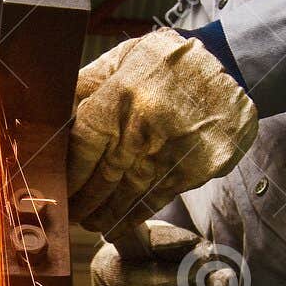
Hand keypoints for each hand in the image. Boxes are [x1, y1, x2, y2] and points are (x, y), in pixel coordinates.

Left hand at [68, 27, 258, 230]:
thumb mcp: (126, 58)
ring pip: (127, 193)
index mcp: (122, 96)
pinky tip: (117, 227)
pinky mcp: (193, 168)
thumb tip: (54, 111)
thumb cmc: (169, 63)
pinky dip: (134, 216)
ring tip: (90, 222)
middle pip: (102, 175)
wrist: (231, 66)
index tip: (60, 185)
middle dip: (83, 199)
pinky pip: (155, 199)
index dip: (69, 172)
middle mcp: (144, 127)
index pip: (83, 144)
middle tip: (69, 211)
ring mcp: (171, 151)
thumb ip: (89, 84)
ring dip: (105, 213)